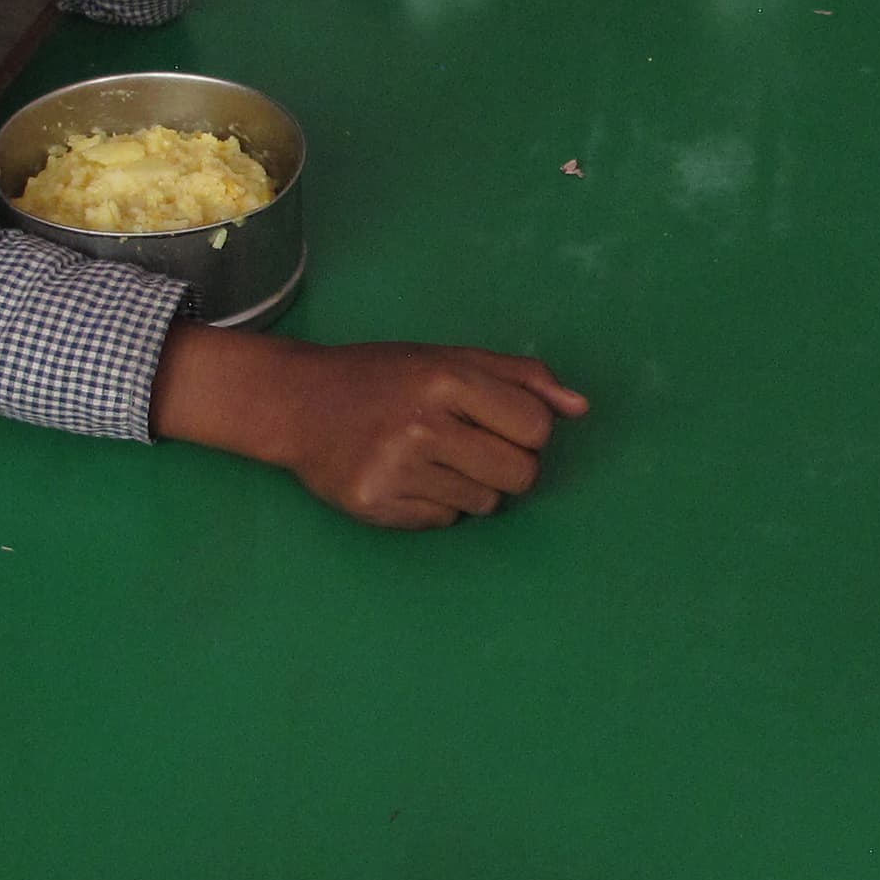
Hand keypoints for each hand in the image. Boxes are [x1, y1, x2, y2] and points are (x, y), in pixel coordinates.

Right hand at [155, 325, 589, 527]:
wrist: (298, 403)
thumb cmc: (385, 376)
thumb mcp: (450, 358)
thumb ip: (521, 377)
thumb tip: (581, 408)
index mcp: (446, 379)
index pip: (536, 428)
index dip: (528, 429)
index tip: (501, 421)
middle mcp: (421, 425)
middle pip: (521, 476)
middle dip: (510, 465)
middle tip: (473, 446)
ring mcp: (396, 470)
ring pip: (486, 504)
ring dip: (472, 485)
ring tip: (433, 457)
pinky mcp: (376, 507)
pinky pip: (445, 522)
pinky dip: (437, 504)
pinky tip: (407, 476)